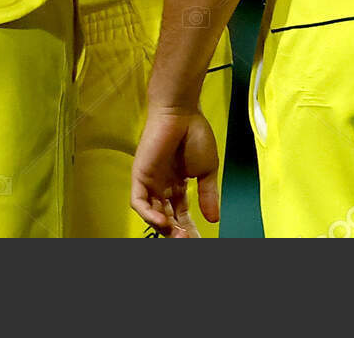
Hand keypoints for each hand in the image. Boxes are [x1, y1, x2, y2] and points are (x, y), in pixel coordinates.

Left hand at [131, 107, 219, 236]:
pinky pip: (139, 202)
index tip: (199, 240)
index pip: (181, 215)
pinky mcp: (140, 176)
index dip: (189, 228)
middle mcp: (161, 187)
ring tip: (180, 235)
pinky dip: (149, 214)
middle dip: (177, 232)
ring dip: (165, 228)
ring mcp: (149, 182)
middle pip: (167, 218)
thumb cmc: (195, 134)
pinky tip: (163, 222)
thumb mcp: (207, 170)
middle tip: (189, 241)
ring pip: (152, 214)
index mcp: (177, 185)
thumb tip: (214, 219)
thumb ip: (207, 195)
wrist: (183, 112)